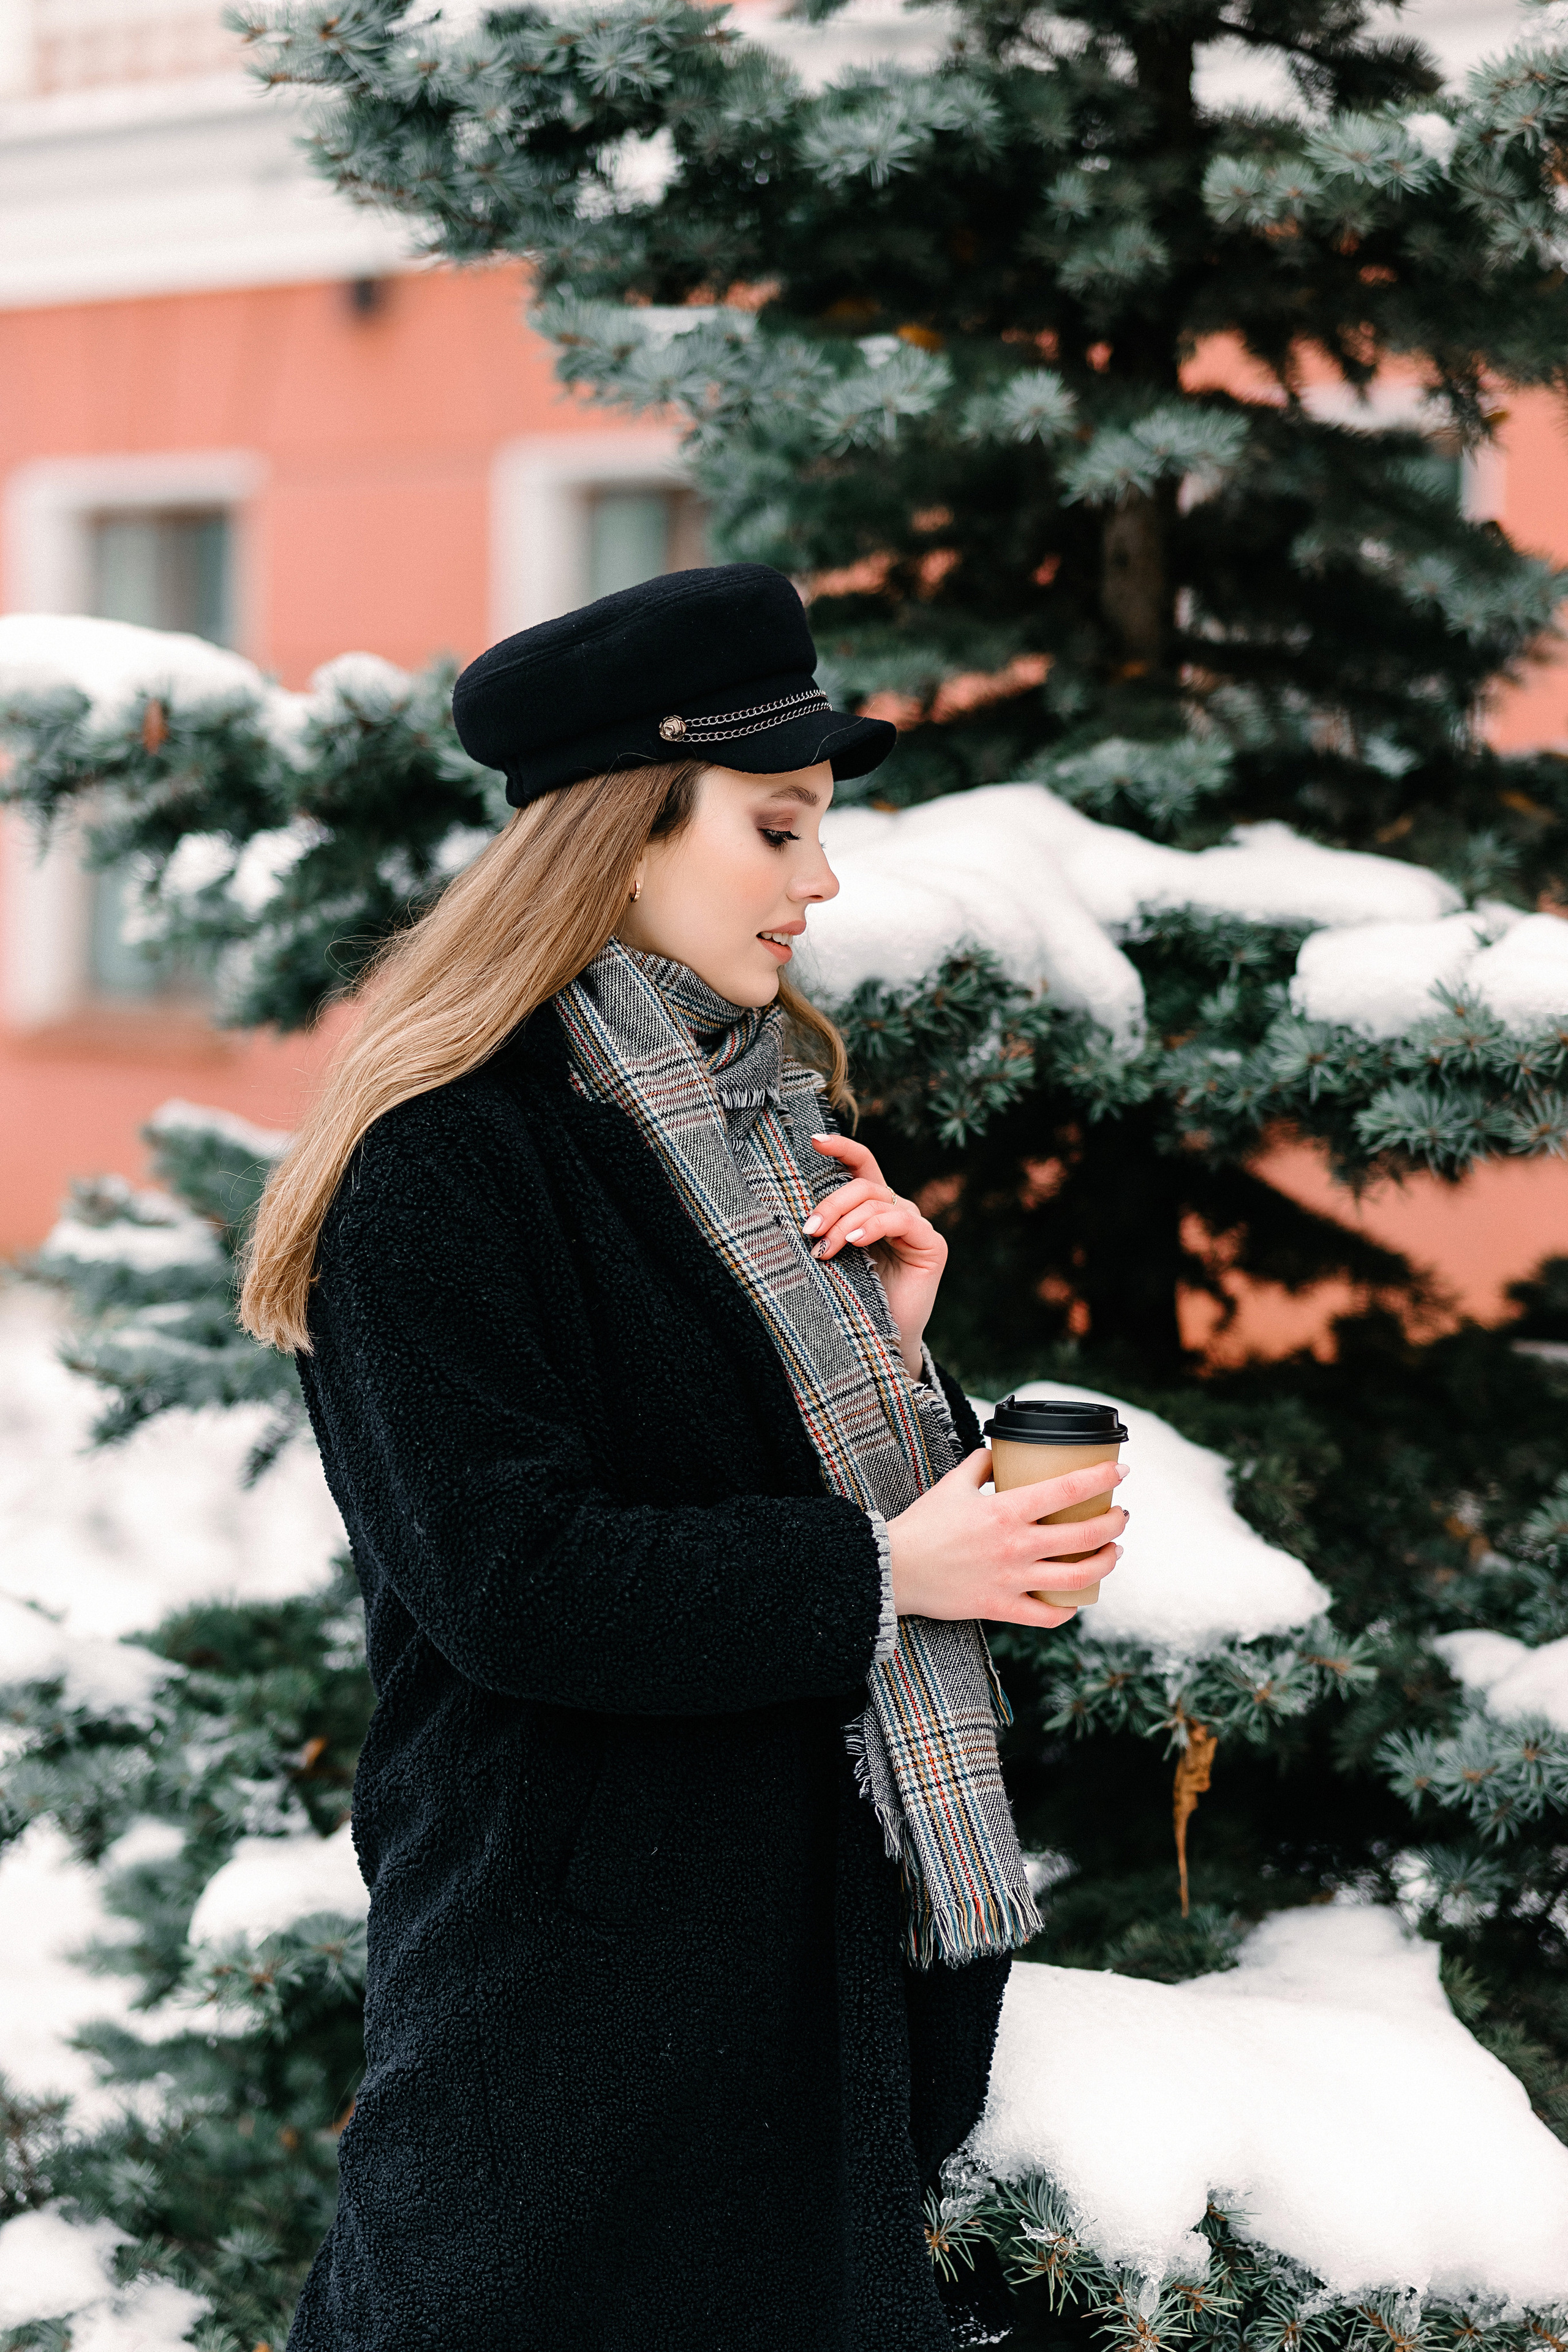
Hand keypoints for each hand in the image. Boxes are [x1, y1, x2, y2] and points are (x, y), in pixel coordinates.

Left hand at [805, 1133, 945, 1374]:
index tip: (815, 1141)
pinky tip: (855, 1241)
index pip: (862, 1166)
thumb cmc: (850, 1298)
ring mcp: (916, 1226)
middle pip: (864, 1185)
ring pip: (877, 1201)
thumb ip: (826, 1229)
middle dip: (831, 1204)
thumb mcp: (832, 1255)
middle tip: (809, 1229)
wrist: (879, 1341)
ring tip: (826, 1249)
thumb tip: (796, 1212)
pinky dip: (873, 1227)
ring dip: (845, 1222)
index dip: (842, 1147)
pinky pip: (900, 1221)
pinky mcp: (932, 1244)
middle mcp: (896, 1211)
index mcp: (871, 1208)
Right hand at [887, 1449, 1128, 1628]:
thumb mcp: (952, 1484)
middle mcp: (1017, 1545)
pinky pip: (1047, 1616)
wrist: (895, 1569)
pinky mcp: (1002, 1608)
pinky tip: (1077, 1601)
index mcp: (1007, 1510)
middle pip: (1085, 1536)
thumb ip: (980, 1465)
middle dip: (1114, 1523)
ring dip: (1105, 1562)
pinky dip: (1068, 1610)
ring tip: (1114, 1552)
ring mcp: (1012, 1580)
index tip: (1120, 1472)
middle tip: (1121, 1515)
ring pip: (1078, 1578)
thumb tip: (997, 1454)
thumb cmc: (922, 1525)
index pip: (1068, 1489)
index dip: (1102, 1478)